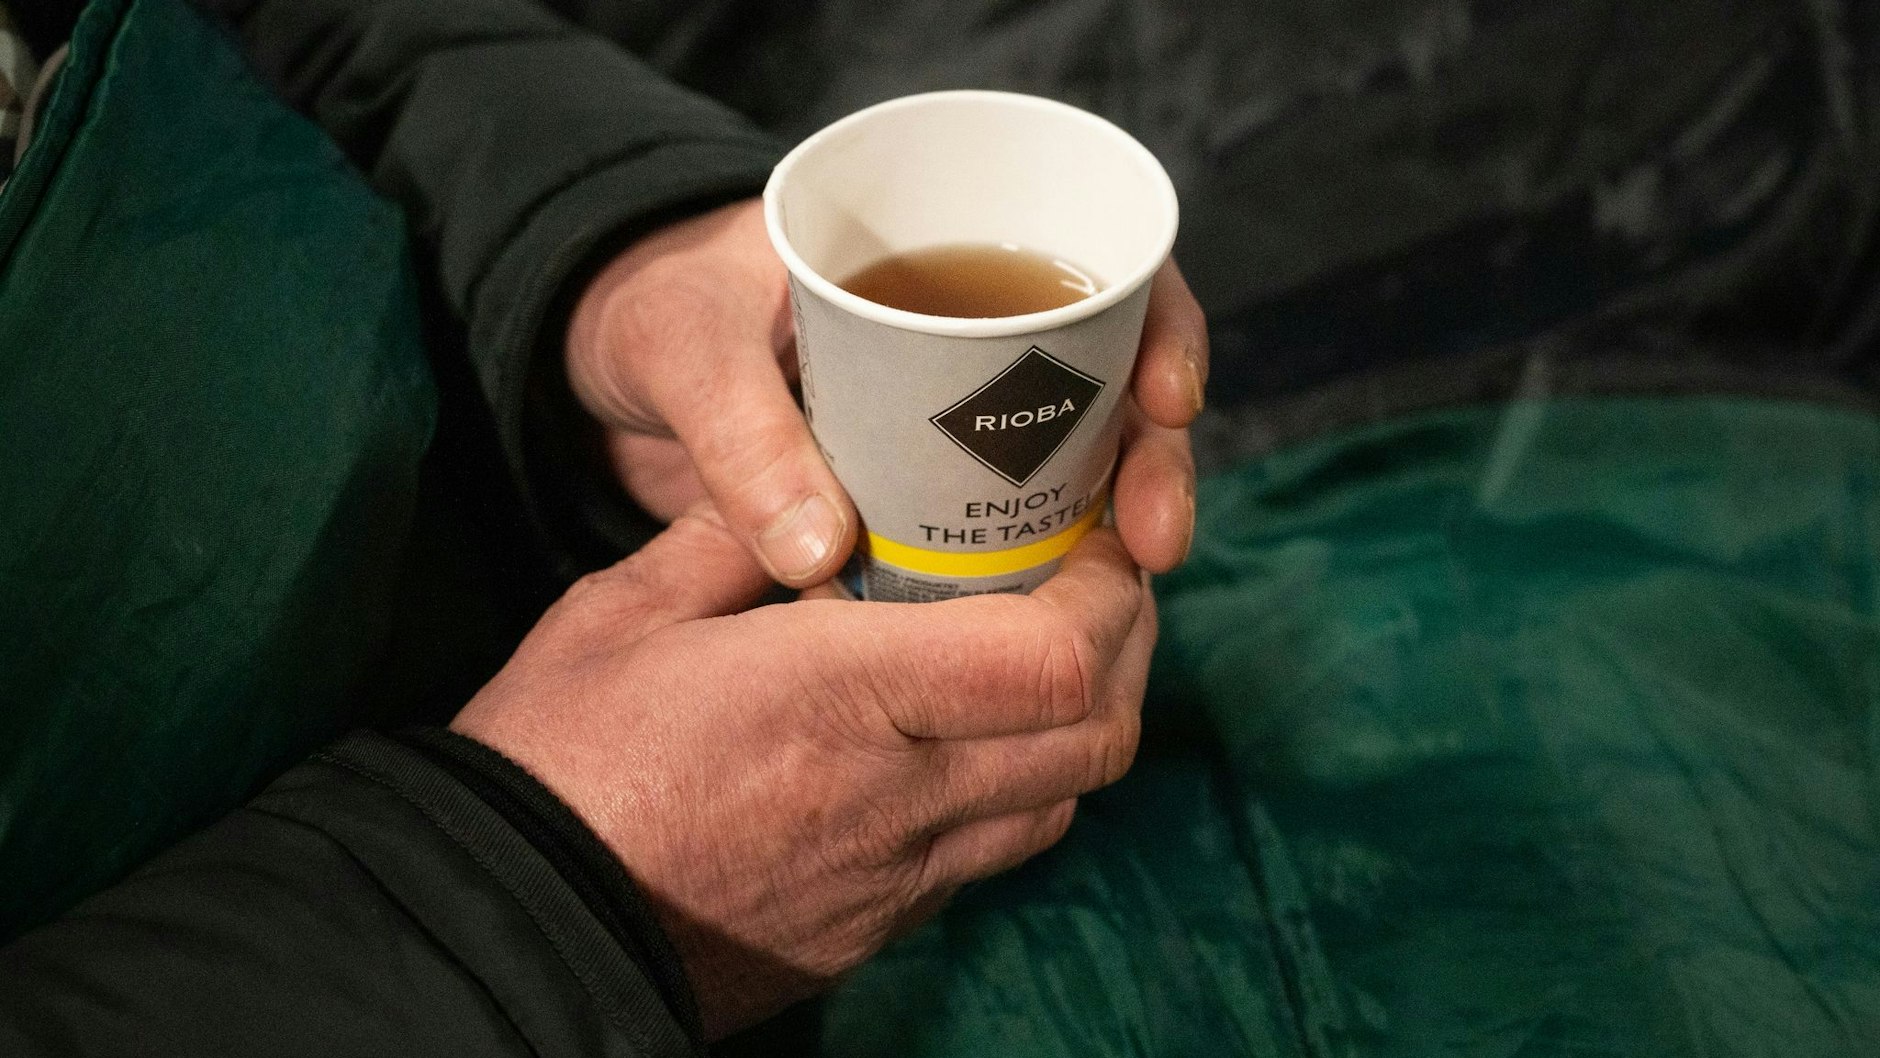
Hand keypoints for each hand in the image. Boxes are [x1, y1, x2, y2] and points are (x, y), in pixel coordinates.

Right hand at [451, 508, 1154, 1037]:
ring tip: (1045, 652)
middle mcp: (893, 797)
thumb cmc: (551, 758)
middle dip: (1127, 647)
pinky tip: (968, 736)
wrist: (507, 927)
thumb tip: (815, 496)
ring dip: (1085, 720)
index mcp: (835, 696)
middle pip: (1097, 734)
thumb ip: (736, 537)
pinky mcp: (877, 927)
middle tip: (1094, 580)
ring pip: (1064, 800)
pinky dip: (1022, 785)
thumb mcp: (624, 611)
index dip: (1107, 592)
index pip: (1050, 660)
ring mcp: (894, 877)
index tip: (1092, 532)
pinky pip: (995, 853)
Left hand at [566, 198, 1207, 584]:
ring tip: (1127, 598)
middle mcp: (972, 340)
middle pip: (1110, 388)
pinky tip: (1048, 636)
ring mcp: (954, 427)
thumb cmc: (651, 312)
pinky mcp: (922, 502)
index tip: (1167, 400)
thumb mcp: (684, 345)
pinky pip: (1004, 536)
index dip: (1159, 328)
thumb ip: (737, 433)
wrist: (604, 374)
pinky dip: (1035, 582)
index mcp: (939, 257)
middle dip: (1152, 460)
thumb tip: (821, 554)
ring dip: (1110, 535)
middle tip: (1155, 539)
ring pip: (1071, 475)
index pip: (1094, 271)